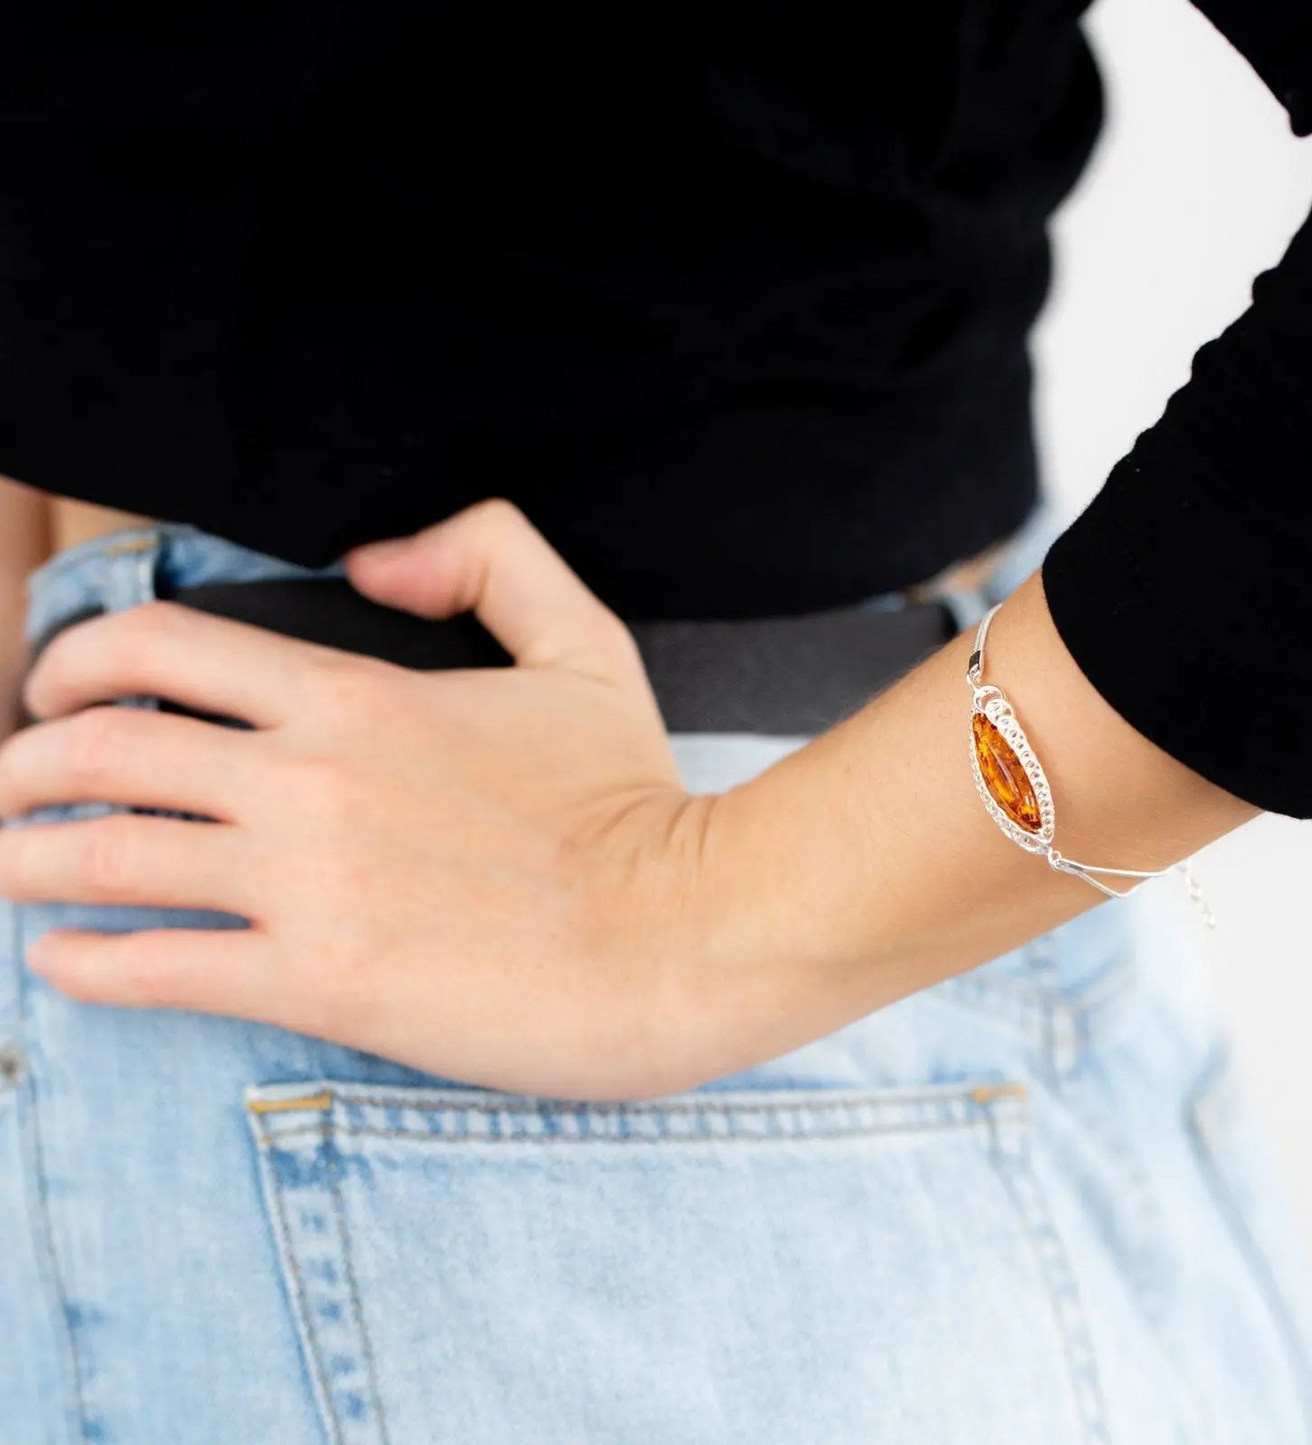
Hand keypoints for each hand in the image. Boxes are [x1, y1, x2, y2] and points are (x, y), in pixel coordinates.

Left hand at [0, 500, 730, 1099]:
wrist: (681, 932)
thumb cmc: (635, 798)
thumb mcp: (585, 643)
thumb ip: (488, 555)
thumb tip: (374, 558)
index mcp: (359, 696)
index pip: (160, 649)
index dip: (73, 660)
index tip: (52, 691)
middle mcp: (312, 781)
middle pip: (101, 752)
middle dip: (21, 765)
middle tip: (9, 788)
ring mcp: (309, 884)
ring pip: (102, 861)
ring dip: (23, 861)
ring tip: (4, 870)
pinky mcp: (321, 983)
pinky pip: (156, 971)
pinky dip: (82, 966)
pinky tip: (62, 963)